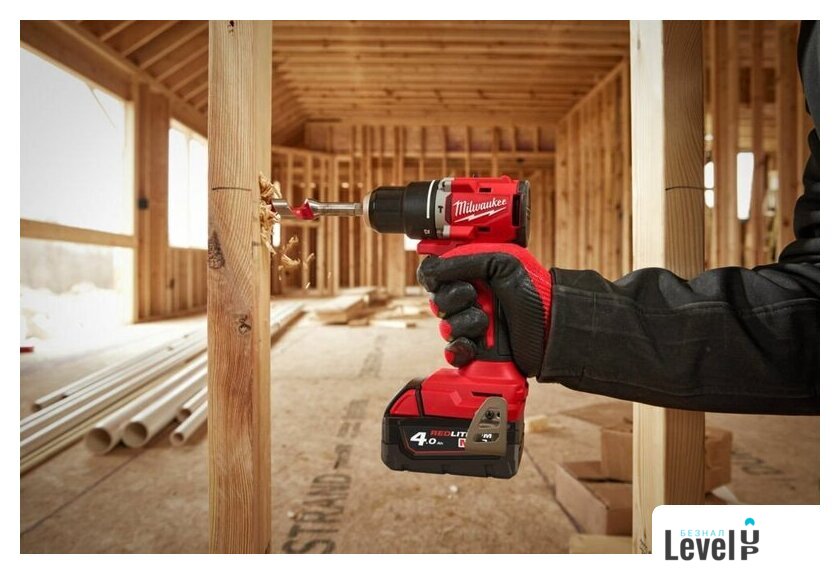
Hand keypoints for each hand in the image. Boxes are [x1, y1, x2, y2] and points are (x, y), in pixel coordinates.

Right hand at [417, 244, 552, 376]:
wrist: (552, 326)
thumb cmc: (533, 291)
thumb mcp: (502, 262)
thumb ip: (465, 260)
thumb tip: (432, 269)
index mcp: (472, 275)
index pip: (435, 275)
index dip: (435, 278)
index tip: (443, 278)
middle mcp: (469, 300)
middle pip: (436, 301)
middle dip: (453, 300)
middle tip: (474, 297)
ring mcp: (471, 326)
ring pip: (445, 327)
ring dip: (463, 324)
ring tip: (485, 324)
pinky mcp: (476, 350)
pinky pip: (452, 352)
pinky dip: (459, 349)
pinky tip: (472, 346)